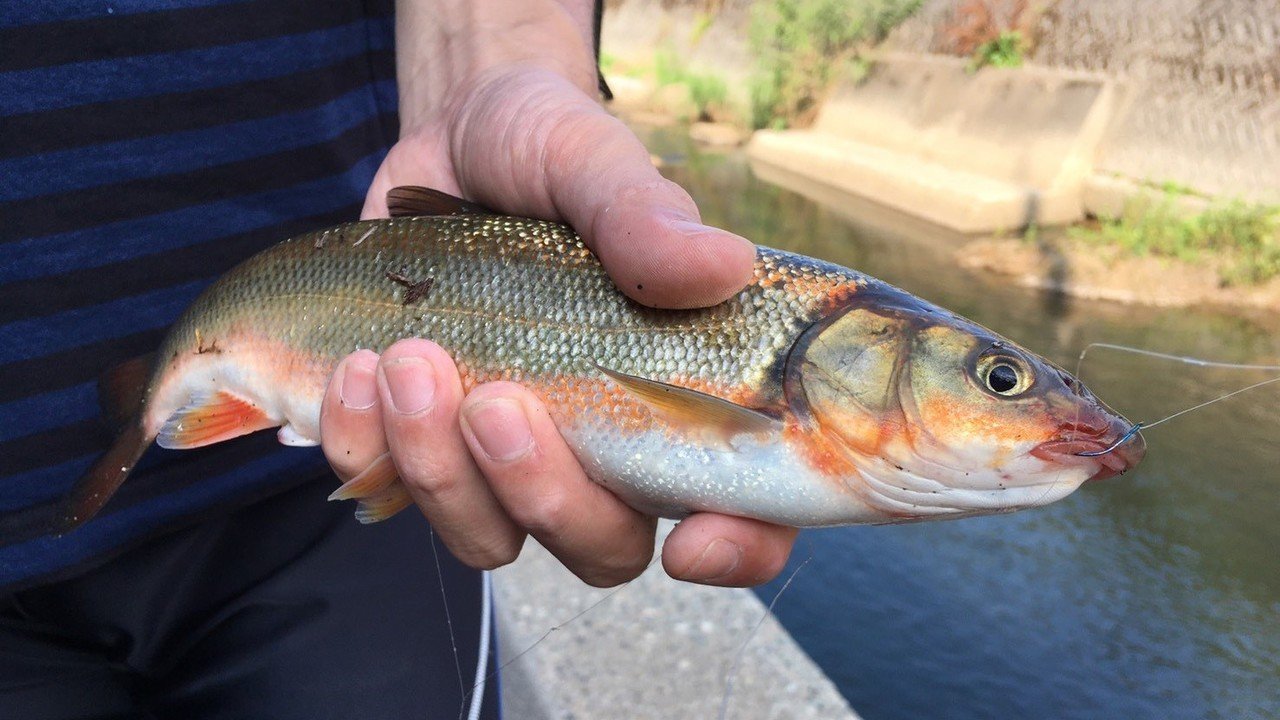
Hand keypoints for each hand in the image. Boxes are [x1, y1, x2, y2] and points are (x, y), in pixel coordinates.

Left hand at [320, 0, 796, 587]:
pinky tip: (357, 368)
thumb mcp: (591, 159)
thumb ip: (643, 216)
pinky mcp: (426, 446)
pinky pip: (394, 495)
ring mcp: (511, 459)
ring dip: (442, 472)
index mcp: (683, 391)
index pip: (744, 508)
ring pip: (491, 537)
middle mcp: (606, 445)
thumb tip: (722, 266)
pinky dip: (367, 446)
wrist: (450, 139)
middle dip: (542, 493)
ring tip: (405, 360)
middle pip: (601, 547)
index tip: (694, 542)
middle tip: (494, 399)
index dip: (738, 549)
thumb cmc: (548, 148)